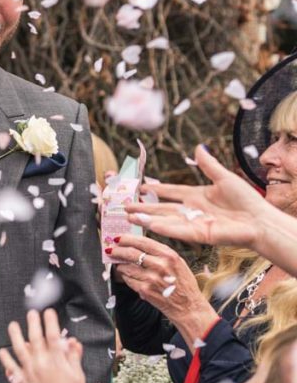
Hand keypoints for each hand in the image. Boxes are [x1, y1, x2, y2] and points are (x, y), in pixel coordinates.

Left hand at [0, 308, 86, 382]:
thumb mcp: (78, 377)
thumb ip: (74, 358)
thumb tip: (73, 341)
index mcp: (57, 362)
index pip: (53, 336)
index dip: (50, 322)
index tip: (49, 312)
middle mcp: (41, 364)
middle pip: (35, 339)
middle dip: (33, 323)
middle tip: (31, 313)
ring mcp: (30, 373)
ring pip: (20, 350)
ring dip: (15, 336)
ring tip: (12, 325)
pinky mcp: (22, 382)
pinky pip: (11, 368)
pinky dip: (6, 359)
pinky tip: (2, 351)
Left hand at [110, 233, 218, 348]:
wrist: (188, 307)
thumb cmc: (183, 283)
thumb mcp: (178, 262)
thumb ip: (160, 253)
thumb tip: (137, 244)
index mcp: (169, 255)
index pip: (142, 242)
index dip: (126, 238)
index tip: (117, 238)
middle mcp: (160, 265)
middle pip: (130, 253)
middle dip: (117, 250)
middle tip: (109, 249)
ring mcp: (151, 278)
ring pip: (126, 267)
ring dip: (120, 265)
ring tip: (119, 264)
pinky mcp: (144, 290)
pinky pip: (128, 279)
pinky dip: (125, 277)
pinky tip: (128, 276)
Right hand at [125, 145, 268, 249]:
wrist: (260, 220)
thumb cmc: (247, 200)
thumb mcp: (225, 178)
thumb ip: (208, 165)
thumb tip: (198, 148)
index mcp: (196, 196)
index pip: (170, 191)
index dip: (155, 189)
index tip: (140, 186)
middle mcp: (191, 210)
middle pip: (161, 208)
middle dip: (142, 207)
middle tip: (123, 206)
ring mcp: (193, 223)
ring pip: (164, 220)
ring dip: (146, 219)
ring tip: (128, 216)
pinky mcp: (198, 234)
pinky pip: (177, 230)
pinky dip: (162, 228)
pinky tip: (148, 224)